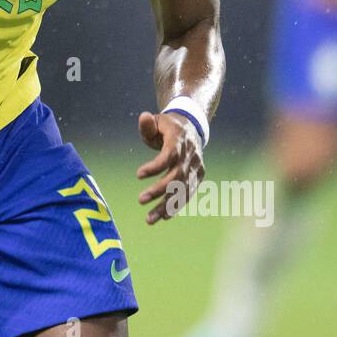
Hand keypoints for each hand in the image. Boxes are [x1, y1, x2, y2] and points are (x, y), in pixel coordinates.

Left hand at [136, 110, 205, 224]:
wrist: (192, 127)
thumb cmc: (167, 126)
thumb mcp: (156, 121)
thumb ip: (147, 124)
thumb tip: (143, 118)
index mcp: (179, 139)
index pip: (169, 155)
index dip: (155, 166)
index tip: (138, 175)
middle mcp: (190, 155)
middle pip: (176, 176)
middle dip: (159, 190)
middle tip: (140, 200)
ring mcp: (196, 166)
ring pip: (183, 189)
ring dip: (167, 205)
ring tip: (150, 219)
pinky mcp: (198, 175)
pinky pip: (188, 193)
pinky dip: (177, 205)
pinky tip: (164, 216)